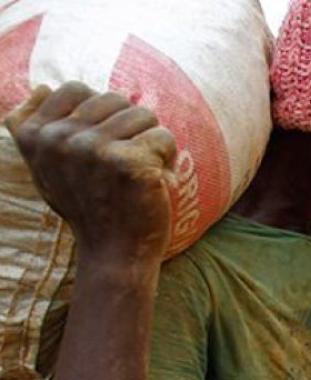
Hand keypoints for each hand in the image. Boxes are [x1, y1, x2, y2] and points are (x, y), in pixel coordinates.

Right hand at [6, 82, 176, 274]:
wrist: (114, 253)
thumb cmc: (88, 208)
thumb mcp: (47, 169)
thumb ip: (38, 129)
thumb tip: (43, 87)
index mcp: (35, 135)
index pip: (76, 89)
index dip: (101, 114)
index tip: (103, 147)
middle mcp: (58, 138)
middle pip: (114, 99)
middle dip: (131, 128)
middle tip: (125, 166)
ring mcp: (92, 148)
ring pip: (143, 114)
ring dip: (151, 142)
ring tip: (140, 172)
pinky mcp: (127, 161)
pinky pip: (164, 137)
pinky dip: (168, 159)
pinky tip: (156, 182)